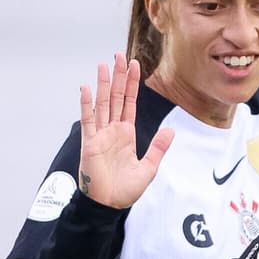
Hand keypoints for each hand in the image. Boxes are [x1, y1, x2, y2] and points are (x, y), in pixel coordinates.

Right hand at [78, 53, 173, 208]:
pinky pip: (88, 120)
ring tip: (104, 64)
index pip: (130, 103)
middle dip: (118, 76)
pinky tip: (86, 88)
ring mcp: (100, 134)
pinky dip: (87, 104)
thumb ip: (158, 148)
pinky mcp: (90, 143)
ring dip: (103, 84)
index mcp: (126, 134)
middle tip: (118, 54)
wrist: (109, 204)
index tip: (134, 65)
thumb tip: (171, 131)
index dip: (132, 84)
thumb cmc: (125, 189)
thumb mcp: (149, 167)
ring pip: (102, 103)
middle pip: (116, 97)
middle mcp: (112, 130)